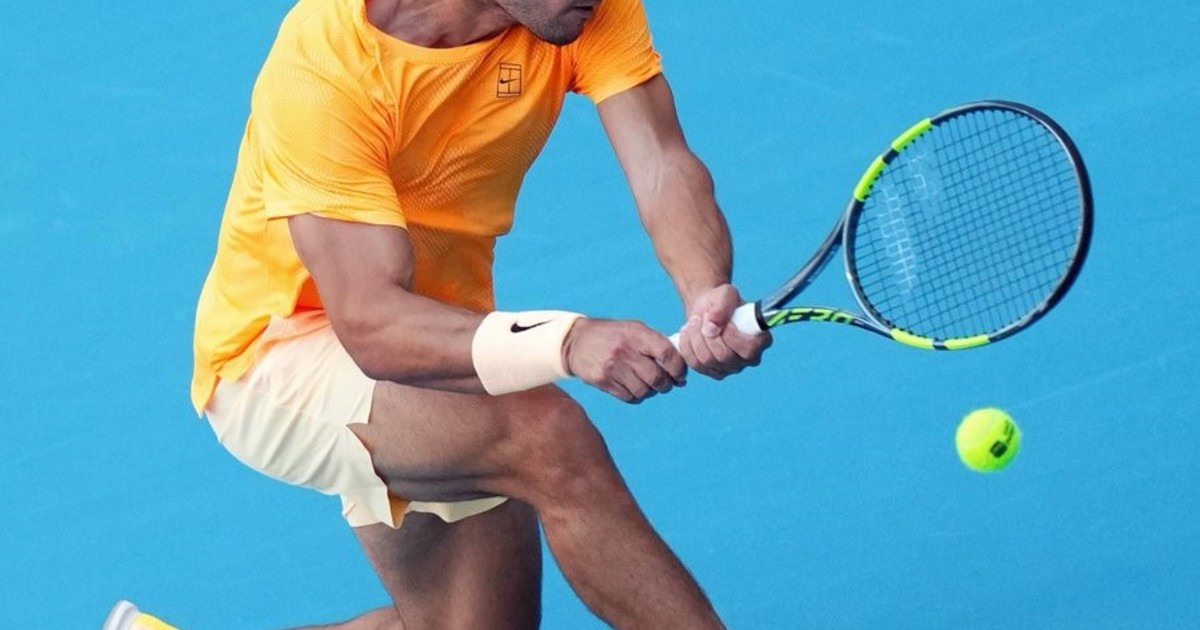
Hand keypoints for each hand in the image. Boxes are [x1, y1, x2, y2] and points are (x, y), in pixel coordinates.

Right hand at [563, 318, 687, 402]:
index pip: (667, 354)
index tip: (680, 374)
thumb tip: (681, 372)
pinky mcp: (602, 381)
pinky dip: (637, 396)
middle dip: (667, 384)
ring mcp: (612, 367)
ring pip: (644, 391)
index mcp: (637, 334)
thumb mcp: (635, 329)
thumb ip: (658, 345)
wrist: (577, 341)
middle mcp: (625, 350)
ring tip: (648, 384)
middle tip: (666, 383)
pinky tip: (634, 387)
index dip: (679, 368)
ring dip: (651, 391)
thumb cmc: (614, 335)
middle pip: (657, 378)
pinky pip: (630, 397)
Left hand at [676, 284, 770, 378]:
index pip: (748, 349)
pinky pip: (694, 363)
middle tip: (704, 316)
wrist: (706, 311)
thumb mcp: (725, 293)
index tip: (724, 320)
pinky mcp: (712, 371)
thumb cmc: (721, 302)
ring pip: (706, 360)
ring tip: (696, 321)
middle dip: (708, 333)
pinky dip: (687, 345)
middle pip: (723, 356)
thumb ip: (723, 305)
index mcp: (760, 340)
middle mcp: (748, 359)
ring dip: (695, 337)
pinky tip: (689, 331)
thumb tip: (711, 327)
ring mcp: (730, 368)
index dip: (731, 336)